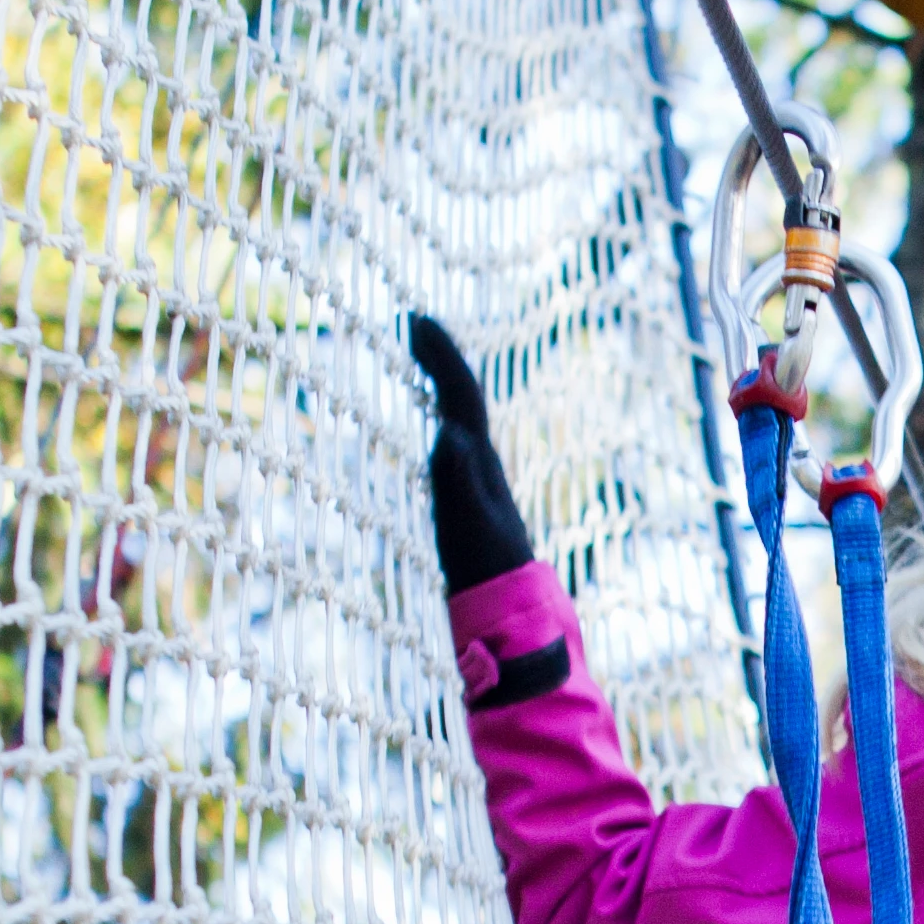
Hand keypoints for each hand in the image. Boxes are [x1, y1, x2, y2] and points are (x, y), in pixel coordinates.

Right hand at [408, 313, 536, 589]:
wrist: (509, 603)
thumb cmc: (485, 567)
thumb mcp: (468, 523)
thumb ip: (458, 480)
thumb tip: (449, 433)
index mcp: (479, 459)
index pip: (461, 394)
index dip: (441, 355)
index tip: (417, 319)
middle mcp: (482, 460)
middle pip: (463, 397)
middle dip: (441, 357)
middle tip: (414, 322)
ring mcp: (478, 477)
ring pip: (462, 415)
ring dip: (443, 380)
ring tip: (423, 351)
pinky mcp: (472, 495)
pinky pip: (457, 440)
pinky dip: (444, 416)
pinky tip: (438, 421)